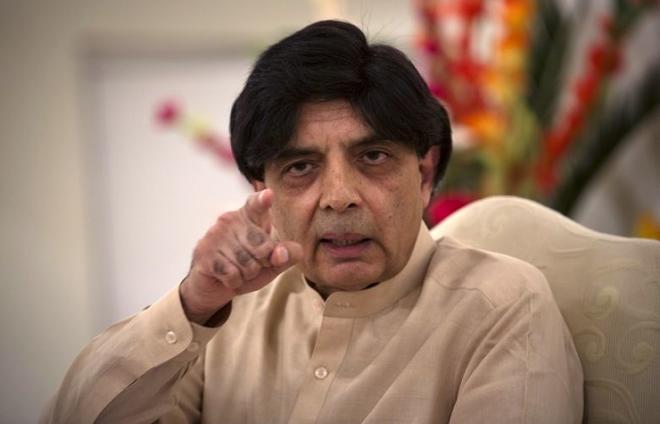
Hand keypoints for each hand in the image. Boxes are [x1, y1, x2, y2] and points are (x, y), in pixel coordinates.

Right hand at [180, 189, 301, 324]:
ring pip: (248, 264)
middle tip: (250, 263)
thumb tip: (279, 253)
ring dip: (247, 275)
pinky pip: (232, 274)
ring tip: (236, 269)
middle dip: (262, 263)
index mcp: (250, 216)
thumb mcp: (273, 263)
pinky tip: (226, 276)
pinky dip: (234, 282)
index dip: (262, 200)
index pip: (256, 205)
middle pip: (263, 247)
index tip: (268, 195)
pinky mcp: (204, 252)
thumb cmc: (247, 268)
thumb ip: (287, 255)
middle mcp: (231, 220)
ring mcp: (215, 234)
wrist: (215, 285)